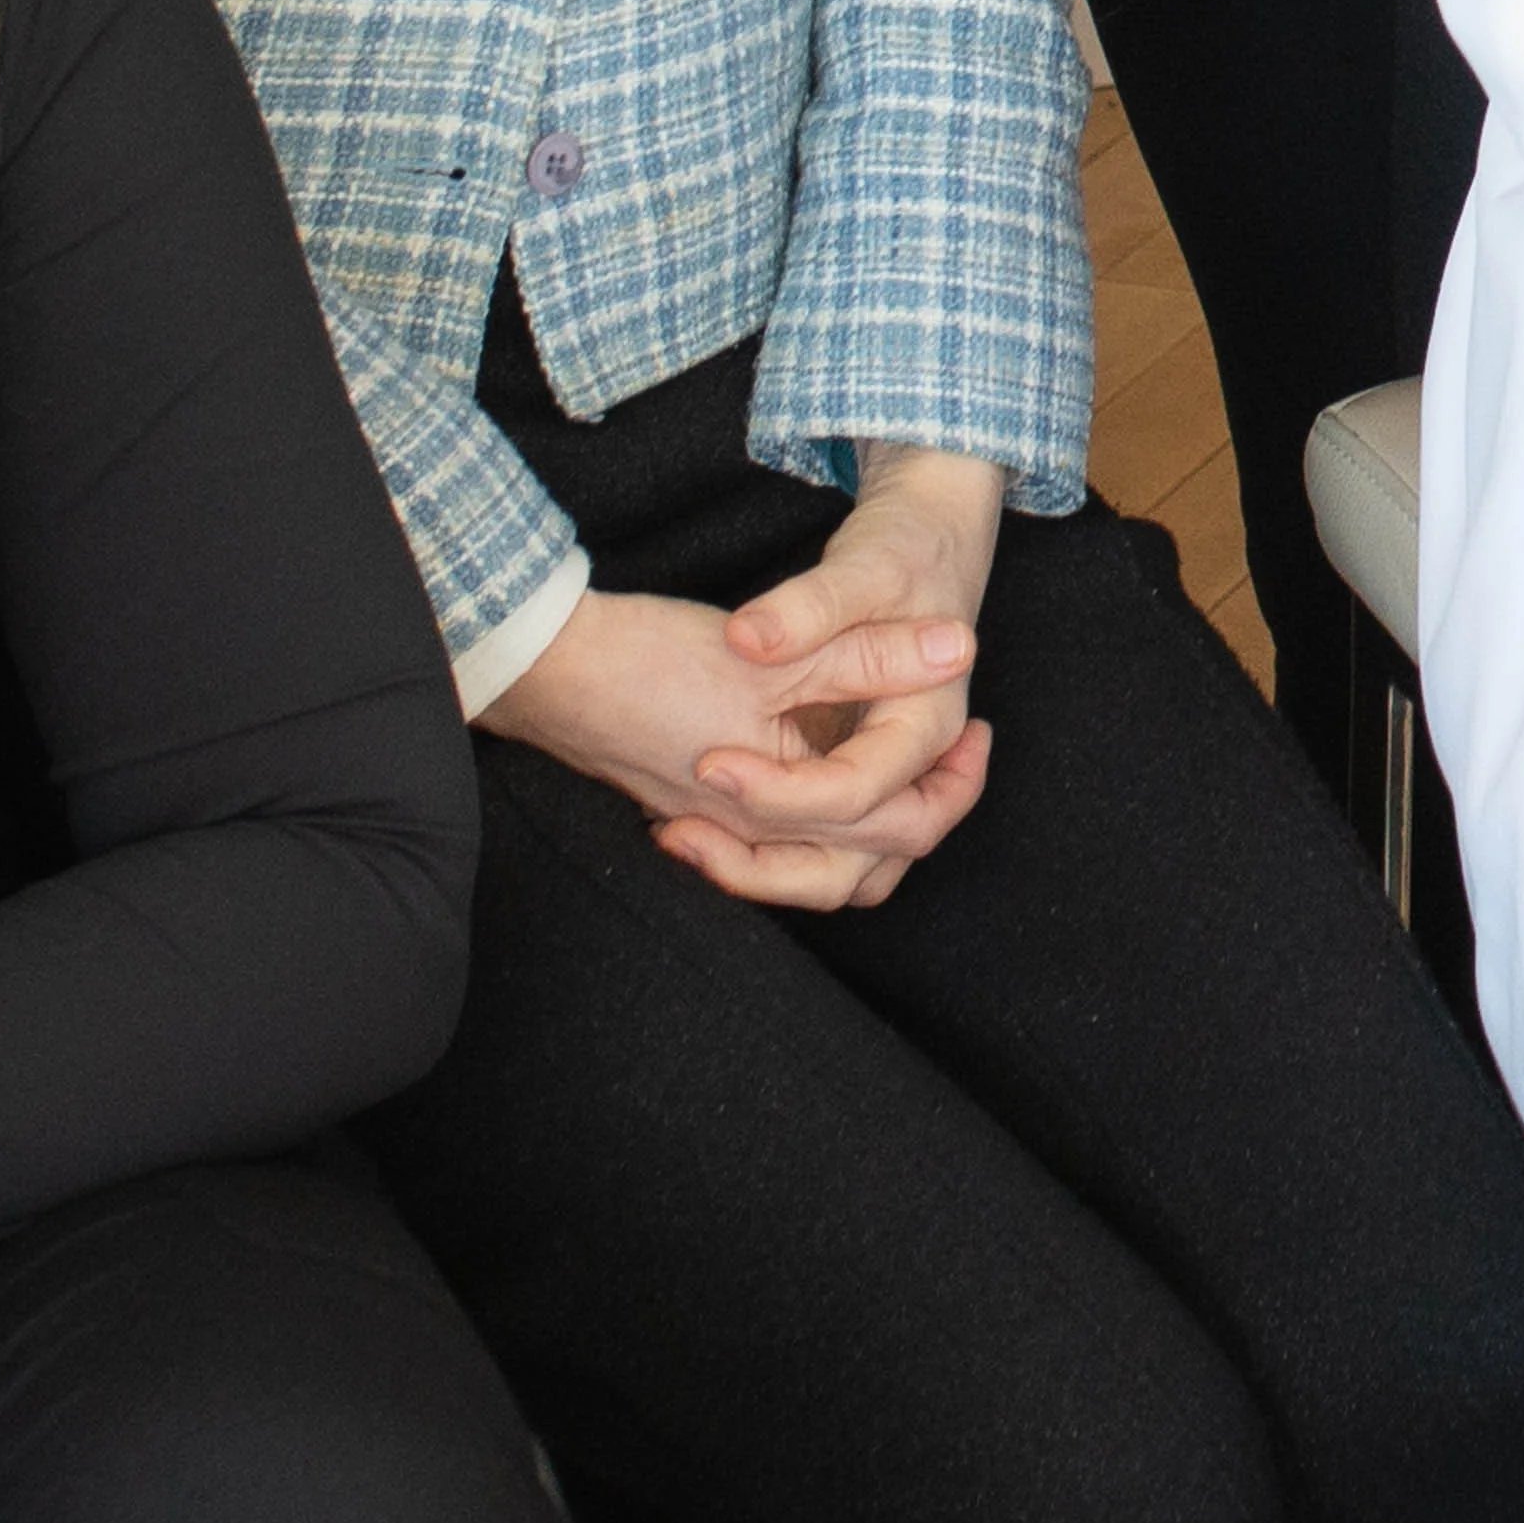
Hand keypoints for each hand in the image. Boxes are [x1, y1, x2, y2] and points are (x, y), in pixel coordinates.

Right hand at [487, 465, 1009, 909]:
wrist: (546, 667)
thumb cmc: (651, 660)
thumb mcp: (774, 653)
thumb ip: (869, 657)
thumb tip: (958, 650)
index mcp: (779, 806)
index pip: (893, 828)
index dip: (951, 784)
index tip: (977, 732)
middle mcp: (748, 838)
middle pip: (858, 872)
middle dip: (923, 819)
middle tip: (965, 760)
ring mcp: (715, 831)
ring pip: (813, 869)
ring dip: (868, 835)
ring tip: (912, 778)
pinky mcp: (692, 811)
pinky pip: (774, 845)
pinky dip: (817, 825)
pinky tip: (828, 778)